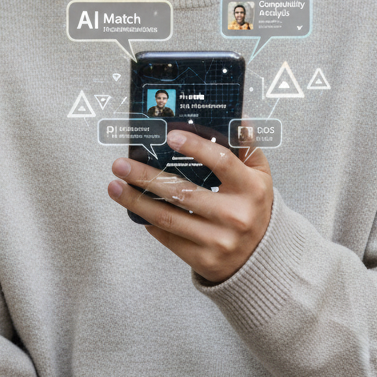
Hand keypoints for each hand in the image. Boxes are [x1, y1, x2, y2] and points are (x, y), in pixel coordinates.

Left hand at [108, 130, 273, 282]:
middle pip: (183, 192)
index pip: (221, 162)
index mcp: (251, 189)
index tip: (169, 136)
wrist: (262, 258)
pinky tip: (133, 208)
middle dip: (146, 177)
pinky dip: (148, 221)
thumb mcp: (260, 176)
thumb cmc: (254, 207)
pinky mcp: (204, 260)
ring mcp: (218, 240)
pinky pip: (168, 238)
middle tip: (120, 164)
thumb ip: (248, 146)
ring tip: (114, 186)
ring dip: (136, 201)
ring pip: (168, 217)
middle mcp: (235, 215)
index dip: (195, 148)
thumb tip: (237, 116)